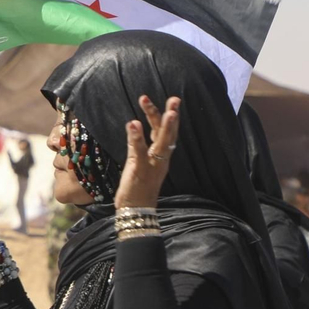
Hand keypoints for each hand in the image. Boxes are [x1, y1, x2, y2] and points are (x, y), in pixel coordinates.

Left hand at [116, 95, 180, 209]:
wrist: (137, 210)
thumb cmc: (138, 188)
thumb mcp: (138, 163)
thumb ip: (138, 146)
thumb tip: (135, 129)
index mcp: (161, 157)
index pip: (167, 135)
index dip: (169, 118)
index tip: (172, 102)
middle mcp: (161, 159)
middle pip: (168, 135)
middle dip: (171, 115)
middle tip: (174, 98)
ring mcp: (152, 164)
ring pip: (159, 141)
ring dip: (158, 122)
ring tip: (153, 105)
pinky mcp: (140, 170)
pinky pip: (140, 151)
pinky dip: (136, 137)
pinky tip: (133, 123)